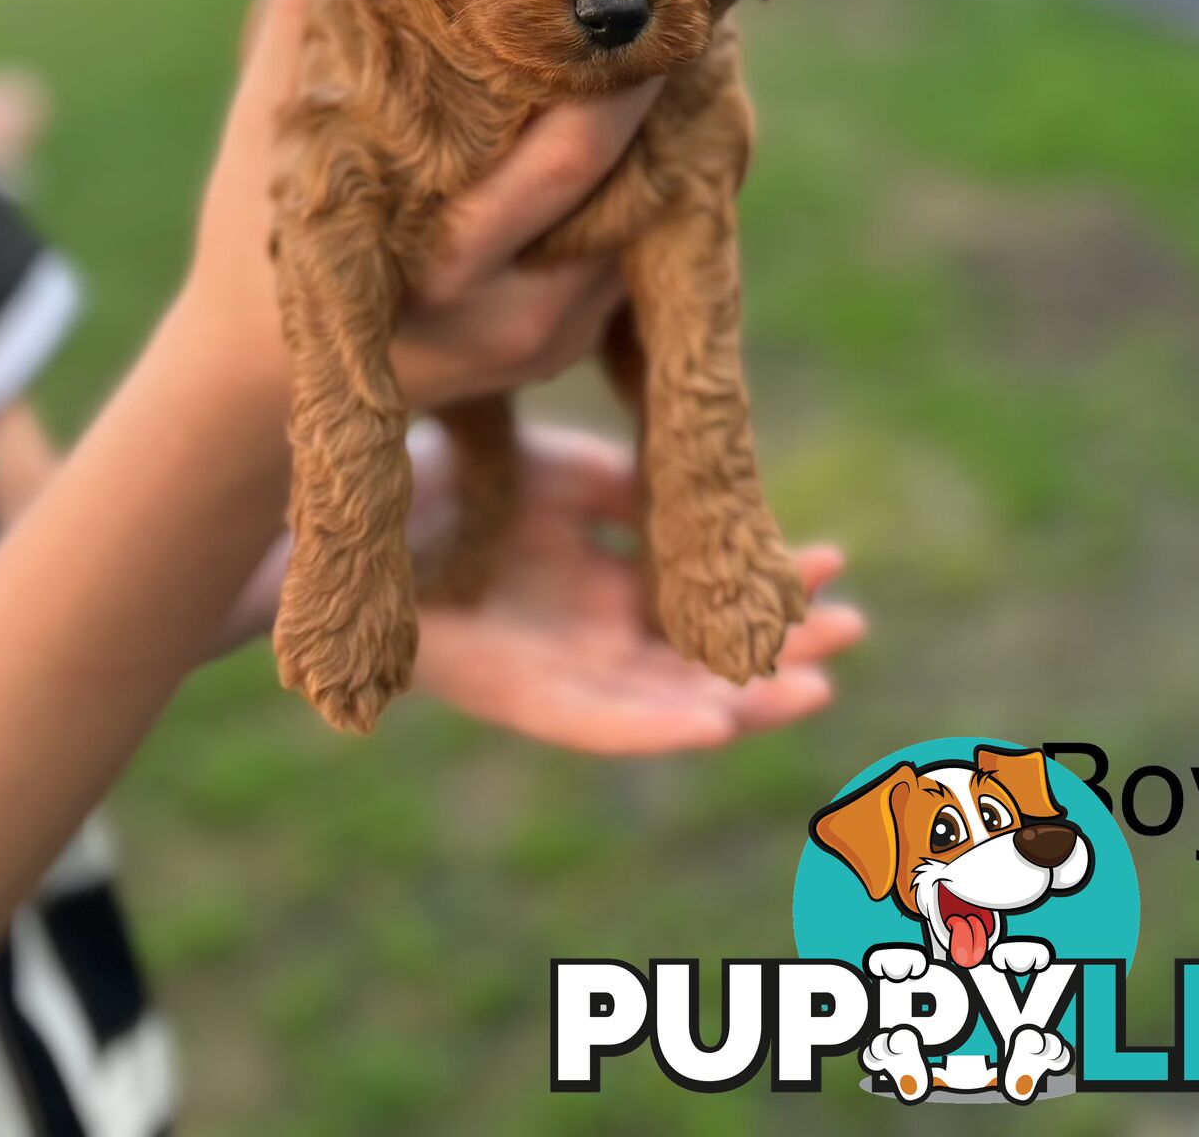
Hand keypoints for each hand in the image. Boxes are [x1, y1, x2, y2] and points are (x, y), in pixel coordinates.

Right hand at [187, 0, 660, 420]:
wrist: (256, 379)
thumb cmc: (257, 235)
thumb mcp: (266, 131)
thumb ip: (305, 28)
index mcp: (443, 258)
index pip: (571, 157)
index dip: (622, 74)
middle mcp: (515, 312)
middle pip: (638, 184)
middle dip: (664, 91)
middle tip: (682, 5)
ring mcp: (551, 338)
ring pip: (650, 219)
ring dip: (664, 134)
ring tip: (670, 44)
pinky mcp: (569, 343)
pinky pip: (633, 248)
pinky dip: (642, 180)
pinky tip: (643, 113)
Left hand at [411, 426, 865, 751]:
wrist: (345, 497)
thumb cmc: (442, 473)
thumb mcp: (561, 469)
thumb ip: (630, 491)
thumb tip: (705, 503)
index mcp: (599, 570)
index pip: (702, 590)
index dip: (768, 579)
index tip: (833, 559)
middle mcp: (585, 624)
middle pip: (700, 652)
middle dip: (781, 645)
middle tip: (853, 629)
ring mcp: (554, 664)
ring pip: (666, 698)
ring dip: (744, 700)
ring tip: (817, 689)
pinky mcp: (511, 695)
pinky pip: (592, 725)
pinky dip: (654, 730)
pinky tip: (714, 722)